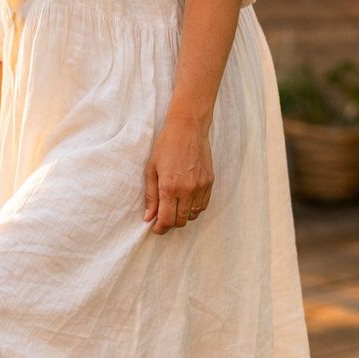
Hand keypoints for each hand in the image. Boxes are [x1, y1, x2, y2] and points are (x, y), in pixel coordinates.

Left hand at [144, 114, 213, 234]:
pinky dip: (194, 208)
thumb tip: (148, 217)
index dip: (160, 228)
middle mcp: (187, 189)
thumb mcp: (151, 170)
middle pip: (180, 221)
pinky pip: (203, 205)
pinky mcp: (210, 182)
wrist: (188, 128)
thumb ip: (151, 196)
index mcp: (169, 187)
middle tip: (163, 218)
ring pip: (193, 215)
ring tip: (175, 208)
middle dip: (170, 224)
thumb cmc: (165, 146)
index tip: (156, 228)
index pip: (167, 220)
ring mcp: (201, 186)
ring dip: (183, 216)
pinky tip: (186, 201)